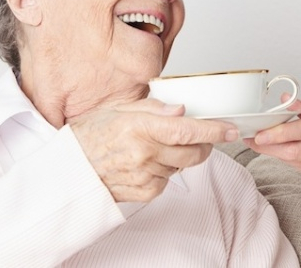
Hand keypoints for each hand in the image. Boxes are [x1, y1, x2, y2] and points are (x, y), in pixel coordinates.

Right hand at [69, 99, 237, 201]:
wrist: (69, 170)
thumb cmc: (89, 136)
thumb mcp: (117, 109)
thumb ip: (153, 108)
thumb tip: (181, 109)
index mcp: (140, 128)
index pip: (188, 131)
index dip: (214, 130)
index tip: (231, 129)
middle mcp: (145, 154)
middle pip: (194, 152)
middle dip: (204, 144)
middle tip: (198, 136)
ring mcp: (146, 176)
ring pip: (183, 166)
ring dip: (180, 156)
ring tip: (156, 146)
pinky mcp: (145, 193)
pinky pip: (169, 180)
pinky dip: (166, 170)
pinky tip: (147, 162)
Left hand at [245, 99, 300, 187]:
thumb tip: (287, 101)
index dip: (280, 132)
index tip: (260, 132)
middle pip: (295, 151)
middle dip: (269, 146)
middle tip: (249, 138)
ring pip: (294, 161)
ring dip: (274, 152)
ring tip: (257, 142)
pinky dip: (288, 158)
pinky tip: (279, 150)